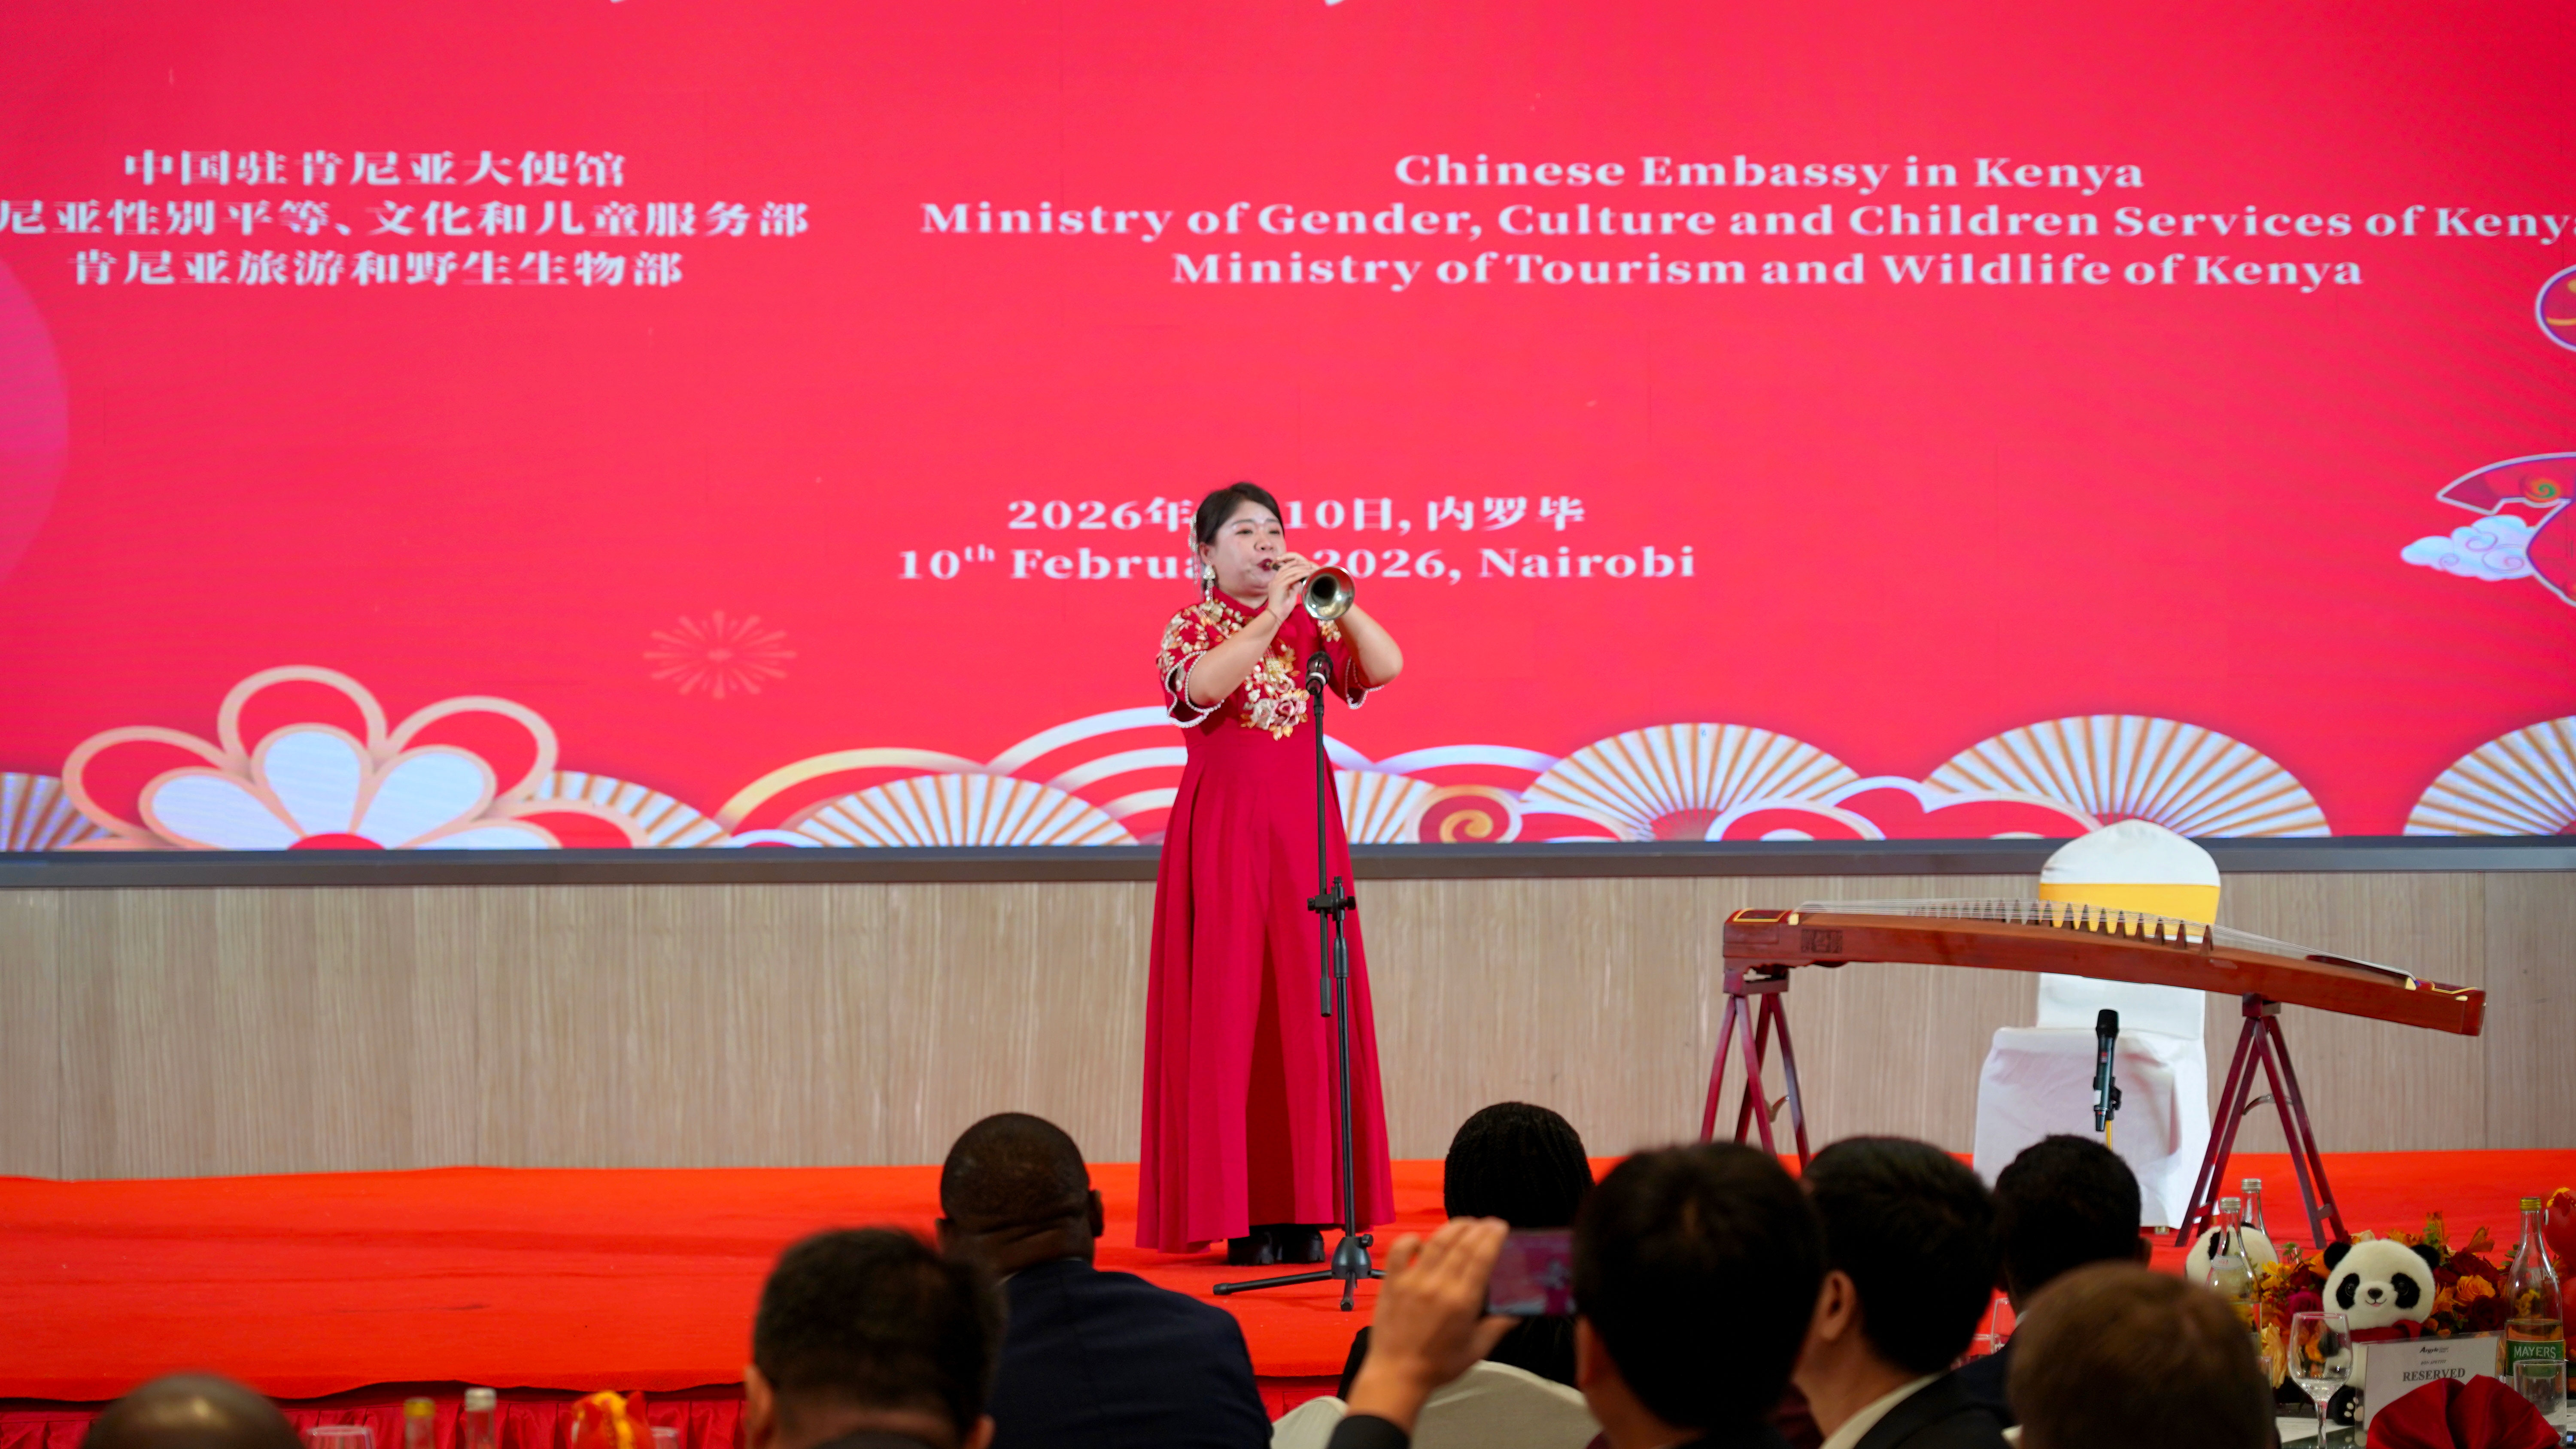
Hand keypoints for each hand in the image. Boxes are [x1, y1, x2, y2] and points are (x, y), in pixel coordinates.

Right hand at [1263, 552, 1317, 618]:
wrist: (1276, 615)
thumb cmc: (1283, 608)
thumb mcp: (1290, 594)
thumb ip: (1293, 586)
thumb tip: (1300, 580)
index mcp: (1275, 582)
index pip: (1283, 570)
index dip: (1291, 565)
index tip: (1300, 563)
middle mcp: (1274, 581)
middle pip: (1286, 568)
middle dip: (1297, 565)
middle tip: (1306, 563)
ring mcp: (1276, 582)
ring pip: (1289, 571)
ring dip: (1300, 569)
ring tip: (1309, 567)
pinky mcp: (1280, 585)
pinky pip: (1292, 577)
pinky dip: (1300, 574)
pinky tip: (1307, 573)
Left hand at [1344, 1218, 1514, 1433]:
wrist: (1398, 1374)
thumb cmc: (1439, 1365)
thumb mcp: (1476, 1350)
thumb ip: (1498, 1326)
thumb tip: (1517, 1310)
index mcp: (1462, 1300)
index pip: (1481, 1257)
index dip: (1493, 1237)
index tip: (1500, 1227)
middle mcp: (1439, 1284)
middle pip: (1462, 1244)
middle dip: (1478, 1228)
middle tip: (1488, 1223)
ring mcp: (1413, 1280)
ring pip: (1436, 1242)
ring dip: (1453, 1228)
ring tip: (1465, 1224)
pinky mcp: (1392, 1282)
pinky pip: (1400, 1251)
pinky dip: (1411, 1240)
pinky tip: (1422, 1240)